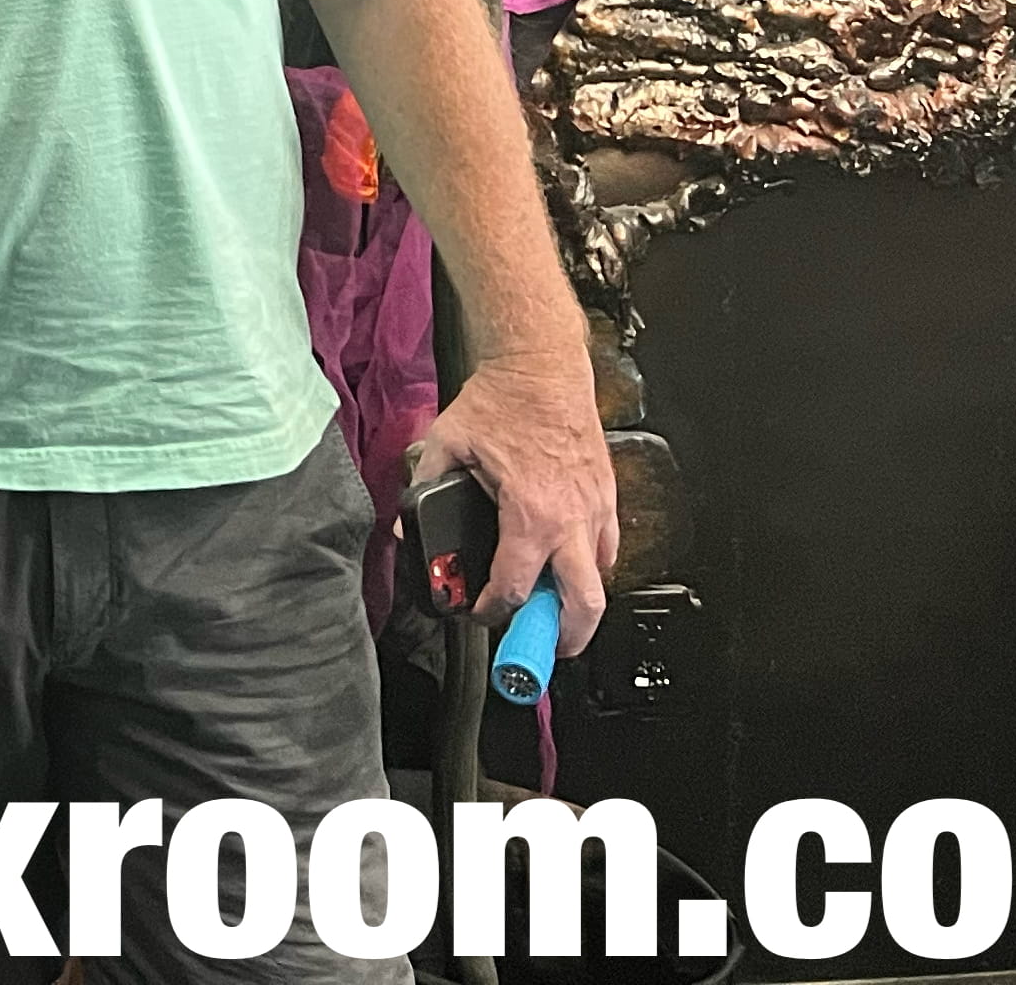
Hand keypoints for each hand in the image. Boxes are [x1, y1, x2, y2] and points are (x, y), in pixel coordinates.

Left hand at [408, 345, 618, 648]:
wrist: (542, 366)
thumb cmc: (502, 401)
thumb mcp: (446, 444)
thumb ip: (424, 491)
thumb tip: (407, 528)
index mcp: (531, 514)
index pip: (516, 588)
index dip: (493, 611)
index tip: (481, 612)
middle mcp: (571, 520)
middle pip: (584, 605)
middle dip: (564, 638)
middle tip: (543, 649)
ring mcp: (595, 509)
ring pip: (602, 578)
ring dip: (580, 602)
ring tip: (554, 614)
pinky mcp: (607, 496)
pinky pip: (608, 547)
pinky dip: (591, 565)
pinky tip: (567, 565)